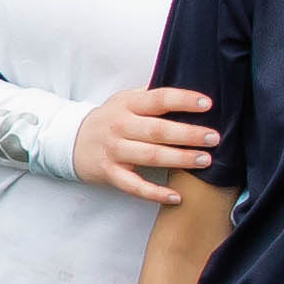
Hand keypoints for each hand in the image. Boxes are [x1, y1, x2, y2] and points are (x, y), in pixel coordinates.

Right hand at [70, 86, 219, 201]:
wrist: (70, 140)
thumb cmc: (108, 119)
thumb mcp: (124, 99)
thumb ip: (151, 95)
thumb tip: (186, 86)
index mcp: (127, 104)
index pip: (159, 99)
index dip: (183, 100)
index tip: (207, 104)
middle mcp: (120, 126)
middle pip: (158, 130)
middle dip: (188, 134)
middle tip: (213, 138)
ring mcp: (113, 151)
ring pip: (150, 156)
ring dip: (180, 159)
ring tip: (205, 160)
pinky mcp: (109, 173)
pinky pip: (134, 186)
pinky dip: (155, 192)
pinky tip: (176, 196)